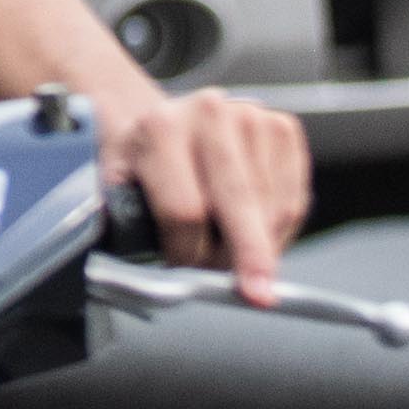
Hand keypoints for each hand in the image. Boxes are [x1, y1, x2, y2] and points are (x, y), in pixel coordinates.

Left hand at [101, 87, 313, 300]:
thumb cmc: (141, 162)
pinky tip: (261, 239)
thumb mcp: (115, 187)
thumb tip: (155, 260)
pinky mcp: (282, 128)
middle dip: (247, 256)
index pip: (185, 209)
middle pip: (238, 202)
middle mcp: (209, 113)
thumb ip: (126, 221)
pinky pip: (294, 198)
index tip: (184, 267)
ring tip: (238, 262)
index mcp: (159, 128)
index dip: (187, 250)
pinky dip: (282, 231)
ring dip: (261, 248)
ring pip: (270, 206)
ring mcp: (251, 116)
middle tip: (257, 295)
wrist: (165, 120)